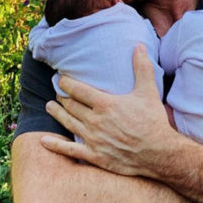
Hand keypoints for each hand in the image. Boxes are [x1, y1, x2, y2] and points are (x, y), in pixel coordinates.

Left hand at [40, 45, 176, 176]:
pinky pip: (70, 150)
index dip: (65, 83)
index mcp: (105, 103)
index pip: (77, 90)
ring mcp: (93, 139)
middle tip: (57, 92)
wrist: (159, 152)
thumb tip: (139, 46)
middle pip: (70, 105)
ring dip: (57, 113)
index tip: (60, 78)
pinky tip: (44, 141)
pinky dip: (55, 145)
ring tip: (50, 106)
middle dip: (62, 97)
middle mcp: (95, 121)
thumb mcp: (148, 91)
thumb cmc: (153, 121)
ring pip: (68, 123)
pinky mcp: (95, 156)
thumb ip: (142, 68)